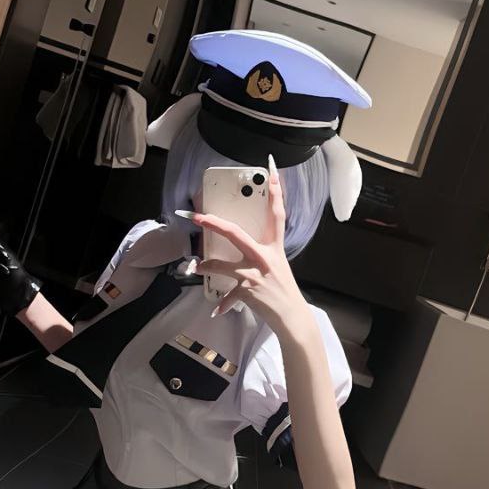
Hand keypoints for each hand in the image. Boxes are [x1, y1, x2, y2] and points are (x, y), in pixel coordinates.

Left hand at [189, 156, 313, 339]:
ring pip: (223, 265)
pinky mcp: (249, 291)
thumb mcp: (276, 266)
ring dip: (207, 266)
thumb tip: (241, 245)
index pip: (276, 214)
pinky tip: (217, 309)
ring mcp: (256, 274)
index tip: (272, 171)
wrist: (291, 316)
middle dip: (214, 223)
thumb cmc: (282, 291)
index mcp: (274, 248)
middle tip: (197, 216)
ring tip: (197, 266)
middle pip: (236, 234)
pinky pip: (229, 294)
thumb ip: (260, 253)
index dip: (275, 192)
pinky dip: (222, 303)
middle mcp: (265, 257)